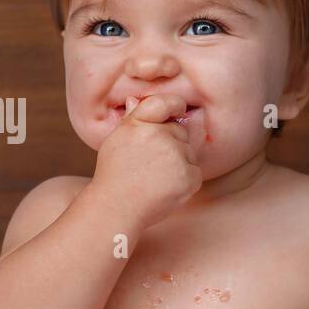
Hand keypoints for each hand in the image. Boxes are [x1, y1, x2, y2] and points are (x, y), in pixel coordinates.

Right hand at [89, 93, 205, 230]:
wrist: (116, 207)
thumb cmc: (113, 176)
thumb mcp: (116, 141)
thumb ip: (130, 120)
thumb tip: (134, 100)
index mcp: (138, 123)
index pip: (163, 103)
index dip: (174, 104)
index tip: (178, 109)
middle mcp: (158, 135)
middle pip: (178, 131)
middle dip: (171, 143)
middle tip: (151, 164)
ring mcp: (175, 156)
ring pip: (188, 152)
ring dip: (178, 163)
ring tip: (155, 179)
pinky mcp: (188, 176)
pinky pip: (194, 172)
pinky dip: (185, 181)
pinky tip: (165, 188)